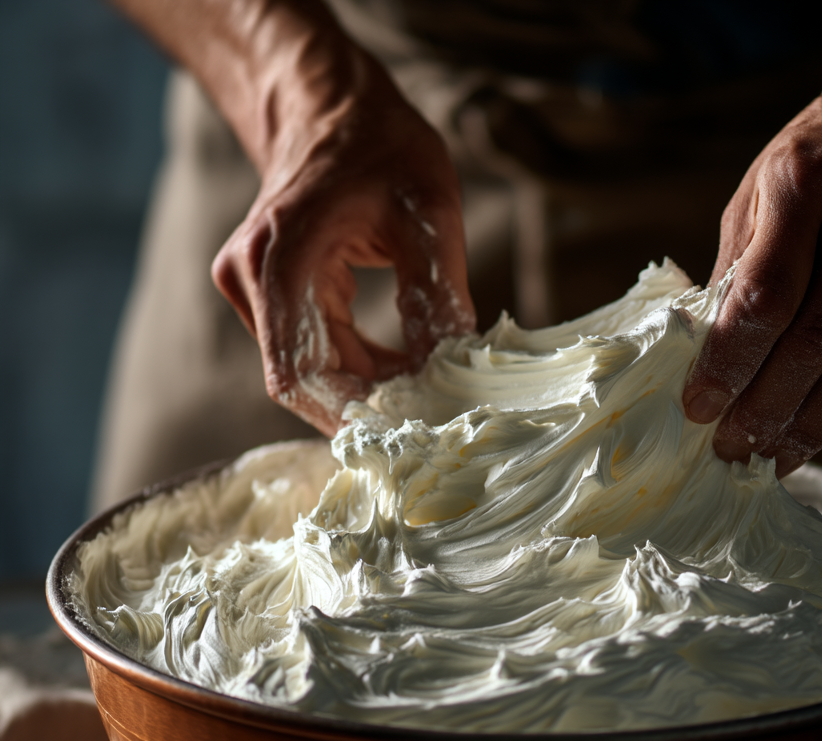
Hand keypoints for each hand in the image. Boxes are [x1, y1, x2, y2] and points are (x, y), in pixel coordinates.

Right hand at [212, 44, 474, 435]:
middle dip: (368, 408)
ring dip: (365, 392)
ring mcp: (250, 290)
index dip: (355, 415)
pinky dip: (357, 371)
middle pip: (302, 381)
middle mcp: (250, 280)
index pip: (302, 372)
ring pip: (307, 373)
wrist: (331, 107)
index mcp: (281, 257)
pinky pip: (311, 353)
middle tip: (433, 422)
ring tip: (427, 394)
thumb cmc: (381, 147)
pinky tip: (404, 371)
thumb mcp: (429, 214)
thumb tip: (452, 373)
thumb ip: (437, 295)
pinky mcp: (266, 296)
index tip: (412, 433)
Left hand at [682, 4, 821, 475]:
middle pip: (815, 339)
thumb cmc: (818, 152)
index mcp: (804, 185)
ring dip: (813, 422)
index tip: (699, 408)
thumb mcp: (755, 191)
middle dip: (765, 408)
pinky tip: (818, 424)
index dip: (730, 364)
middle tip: (730, 450)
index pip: (765, 297)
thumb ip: (733, 269)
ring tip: (772, 456)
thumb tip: (702, 355)